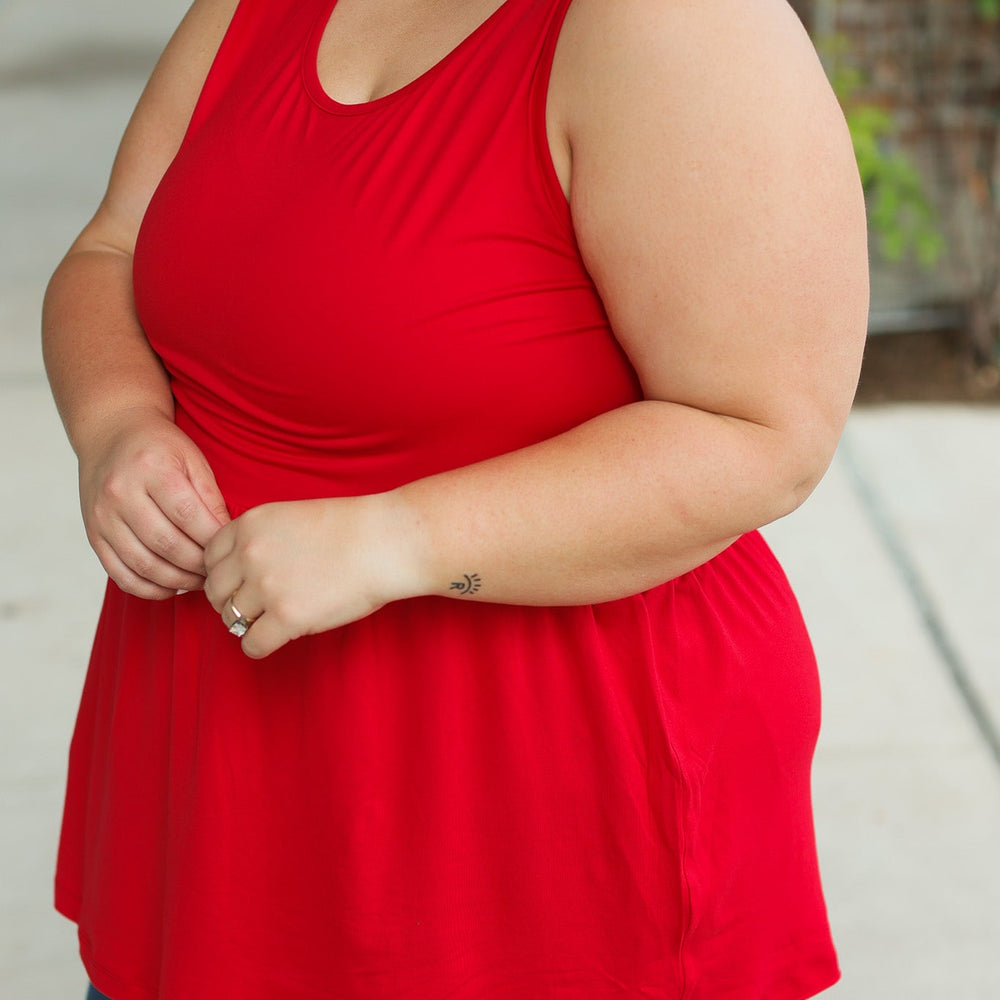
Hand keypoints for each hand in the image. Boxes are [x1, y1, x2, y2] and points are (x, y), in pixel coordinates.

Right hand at [78, 406, 230, 598]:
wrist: (112, 433)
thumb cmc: (160, 447)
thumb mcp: (193, 460)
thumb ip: (211, 498)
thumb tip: (227, 538)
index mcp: (151, 468)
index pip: (188, 515)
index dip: (213, 539)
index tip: (230, 549)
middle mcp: (120, 493)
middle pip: (166, 544)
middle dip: (199, 565)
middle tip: (218, 570)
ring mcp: (103, 517)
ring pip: (143, 565)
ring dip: (178, 581)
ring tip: (200, 580)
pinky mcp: (93, 535)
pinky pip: (120, 574)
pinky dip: (149, 588)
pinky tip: (171, 586)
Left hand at [203, 495, 418, 658]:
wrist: (385, 542)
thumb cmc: (350, 529)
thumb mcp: (291, 516)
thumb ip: (260, 538)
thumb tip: (237, 573)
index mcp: (249, 524)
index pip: (210, 557)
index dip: (226, 573)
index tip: (242, 582)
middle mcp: (249, 554)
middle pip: (214, 591)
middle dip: (232, 601)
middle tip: (257, 606)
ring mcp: (266, 587)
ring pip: (231, 619)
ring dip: (248, 623)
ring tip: (272, 620)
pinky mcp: (286, 618)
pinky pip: (251, 644)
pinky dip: (260, 646)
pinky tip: (278, 638)